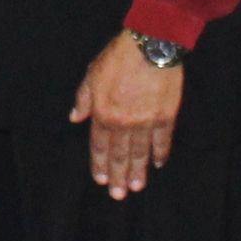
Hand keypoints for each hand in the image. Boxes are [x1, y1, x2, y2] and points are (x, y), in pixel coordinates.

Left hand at [70, 33, 183, 199]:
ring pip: (140, 152)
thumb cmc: (118, 56)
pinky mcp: (165, 116)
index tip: (101, 180)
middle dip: (118, 176)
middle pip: (119, 155)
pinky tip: (158, 164)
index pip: (99, 145)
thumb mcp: (92, 73)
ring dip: (138, 171)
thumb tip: (75, 117)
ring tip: (137, 187)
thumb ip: (83, 98)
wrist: (150, 45)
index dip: (99, 164)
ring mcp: (145, 121)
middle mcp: (123, 122)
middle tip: (119, 195)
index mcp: (103, 112)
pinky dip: (160, 153)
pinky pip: (162, 140)